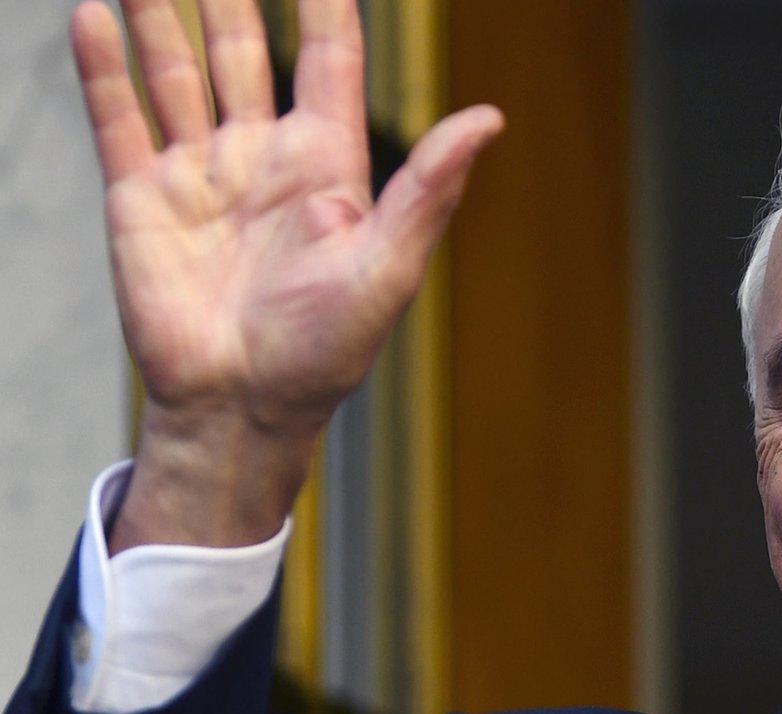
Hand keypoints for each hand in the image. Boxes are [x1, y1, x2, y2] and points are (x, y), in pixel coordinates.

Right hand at [73, 0, 502, 548]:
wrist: (243, 407)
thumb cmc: (327, 351)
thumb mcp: (388, 266)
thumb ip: (430, 188)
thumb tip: (489, 117)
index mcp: (326, 166)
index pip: (325, 60)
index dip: (324, 5)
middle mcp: (259, 157)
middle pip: (239, 49)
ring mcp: (198, 173)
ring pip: (174, 69)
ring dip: (159, 12)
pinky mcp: (141, 198)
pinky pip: (119, 117)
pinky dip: (104, 65)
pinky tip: (94, 12)